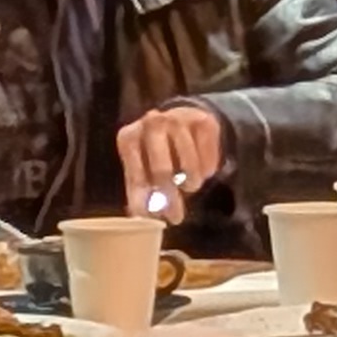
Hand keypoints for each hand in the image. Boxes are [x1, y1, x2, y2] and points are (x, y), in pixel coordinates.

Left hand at [117, 101, 225, 220]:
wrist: (181, 118)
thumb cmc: (155, 151)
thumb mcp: (140, 167)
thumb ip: (140, 191)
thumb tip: (141, 218)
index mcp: (129, 137)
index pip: (136, 175)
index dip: (146, 200)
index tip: (156, 218)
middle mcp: (152, 123)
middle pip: (162, 170)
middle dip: (170, 198)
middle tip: (177, 217)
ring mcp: (178, 119)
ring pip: (189, 165)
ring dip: (191, 183)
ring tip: (189, 186)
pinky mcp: (203, 120)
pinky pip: (208, 156)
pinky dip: (207, 170)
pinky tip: (202, 171)